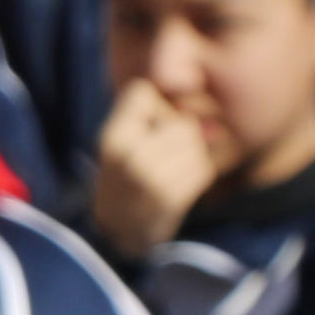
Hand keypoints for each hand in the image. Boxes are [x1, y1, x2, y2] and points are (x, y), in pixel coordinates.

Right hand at [88, 77, 222, 261]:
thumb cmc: (124, 174)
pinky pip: (203, 167)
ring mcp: (149, 178)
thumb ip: (143, 110)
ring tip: (169, 171)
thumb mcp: (118, 139)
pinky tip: (178, 185)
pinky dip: (196, 173)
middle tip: (161, 155)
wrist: (119, 230)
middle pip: (181, 122)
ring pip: (195, 143)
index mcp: (111, 137)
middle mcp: (128, 156)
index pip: (142, 91)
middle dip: (179, 135)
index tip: (146, 127)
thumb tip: (190, 84)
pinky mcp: (170, 197)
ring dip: (190, 155)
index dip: (154, 106)